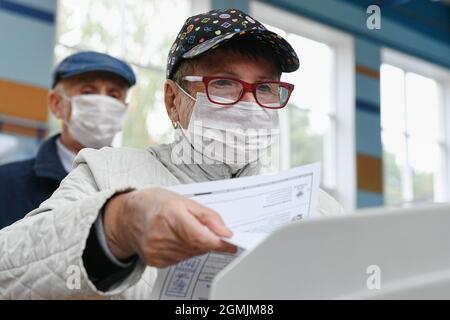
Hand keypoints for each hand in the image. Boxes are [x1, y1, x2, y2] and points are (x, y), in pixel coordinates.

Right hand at [104, 187, 236, 267]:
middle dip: (207, 240)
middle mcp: (161, 235)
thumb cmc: (153, 203)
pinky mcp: (155, 261)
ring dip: (196, 245)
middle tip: (205, 230)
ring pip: (190, 254)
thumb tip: (225, 231)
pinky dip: (185, 251)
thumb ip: (207, 216)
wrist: (127, 216)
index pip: (200, 236)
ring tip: (184, 230)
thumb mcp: (183, 200)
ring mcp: (156, 250)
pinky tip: (176, 239)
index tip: (231, 244)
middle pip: (197, 246)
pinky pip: (180, 259)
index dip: (218, 242)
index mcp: (169, 215)